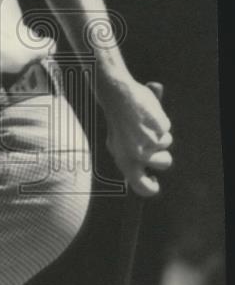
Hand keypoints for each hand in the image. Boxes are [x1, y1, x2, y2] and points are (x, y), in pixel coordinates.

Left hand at [104, 80, 172, 197]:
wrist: (117, 96)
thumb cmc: (117, 122)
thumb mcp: (117, 144)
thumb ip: (130, 161)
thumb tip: (143, 179)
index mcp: (124, 160)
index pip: (141, 186)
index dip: (151, 188)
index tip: (154, 182)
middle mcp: (137, 154)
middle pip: (165, 163)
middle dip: (163, 153)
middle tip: (151, 141)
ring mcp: (150, 141)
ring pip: (167, 143)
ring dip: (160, 135)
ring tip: (144, 123)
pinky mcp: (159, 128)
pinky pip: (166, 129)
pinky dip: (160, 122)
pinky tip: (147, 114)